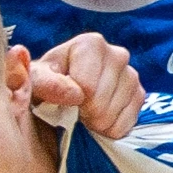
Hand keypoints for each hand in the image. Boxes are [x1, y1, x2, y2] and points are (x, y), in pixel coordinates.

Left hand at [26, 31, 145, 138]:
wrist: (56, 98)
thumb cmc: (43, 85)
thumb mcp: (34, 81)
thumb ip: (45, 82)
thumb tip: (75, 93)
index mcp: (91, 44)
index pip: (88, 86)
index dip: (73, 101)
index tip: (63, 101)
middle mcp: (116, 54)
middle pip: (103, 100)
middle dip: (85, 113)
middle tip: (73, 112)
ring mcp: (131, 75)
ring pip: (116, 111)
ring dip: (97, 122)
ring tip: (84, 116)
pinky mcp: (139, 95)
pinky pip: (129, 120)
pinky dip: (111, 128)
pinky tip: (98, 123)